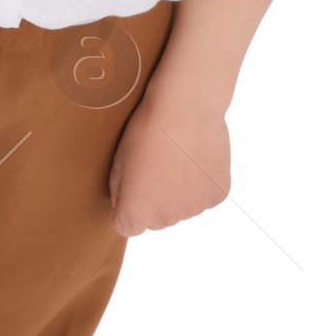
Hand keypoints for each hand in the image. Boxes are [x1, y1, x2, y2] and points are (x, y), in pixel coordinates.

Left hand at [107, 85, 229, 237]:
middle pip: (156, 219)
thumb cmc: (148, 130)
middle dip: (154, 200)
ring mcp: (195, 209)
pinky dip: (202, 182)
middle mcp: (166, 219)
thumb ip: (119, 190)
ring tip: (178, 157)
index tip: (133, 185)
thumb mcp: (119, 159)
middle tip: (157, 166)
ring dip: (179, 192)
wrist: (187, 108)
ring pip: (183, 207)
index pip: (127, 227)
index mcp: (137, 212)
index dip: (128, 206)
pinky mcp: (217, 195)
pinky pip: (205, 195)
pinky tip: (197, 158)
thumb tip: (125, 203)